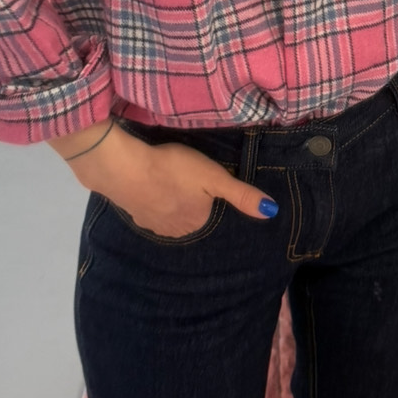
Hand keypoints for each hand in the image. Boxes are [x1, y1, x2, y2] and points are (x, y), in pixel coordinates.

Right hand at [67, 122, 275, 237]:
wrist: (124, 167)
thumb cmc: (175, 170)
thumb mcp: (214, 178)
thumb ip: (242, 195)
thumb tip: (272, 212)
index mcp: (196, 222)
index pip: (210, 211)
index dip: (207, 193)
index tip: (201, 177)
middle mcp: (174, 230)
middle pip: (188, 214)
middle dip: (188, 199)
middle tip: (184, 174)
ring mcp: (150, 223)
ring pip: (167, 212)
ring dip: (168, 199)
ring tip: (167, 178)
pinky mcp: (131, 212)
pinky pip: (147, 207)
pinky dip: (150, 197)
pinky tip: (148, 183)